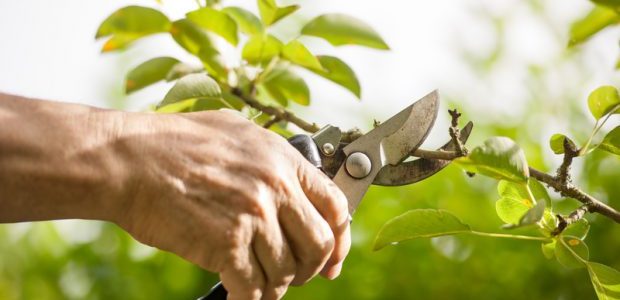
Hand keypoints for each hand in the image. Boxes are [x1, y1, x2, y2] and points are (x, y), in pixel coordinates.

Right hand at [113, 110, 350, 299]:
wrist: (130, 159)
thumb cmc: (175, 143)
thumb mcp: (237, 133)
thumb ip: (272, 159)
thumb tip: (294, 187)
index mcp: (283, 159)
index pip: (335, 206)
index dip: (340, 239)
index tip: (333, 258)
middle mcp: (275, 187)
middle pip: (319, 244)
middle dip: (311, 268)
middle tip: (295, 275)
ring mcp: (253, 216)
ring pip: (287, 271)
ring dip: (276, 285)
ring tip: (259, 283)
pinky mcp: (226, 245)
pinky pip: (254, 288)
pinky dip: (250, 299)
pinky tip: (240, 294)